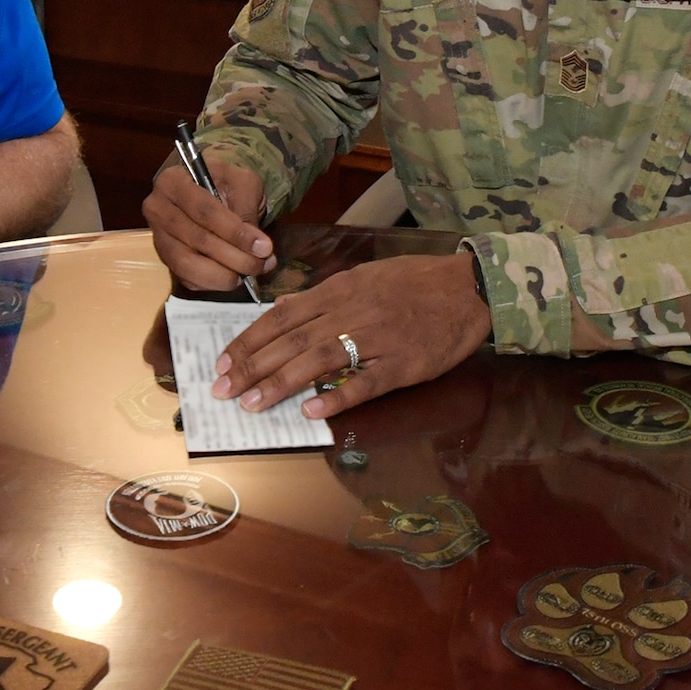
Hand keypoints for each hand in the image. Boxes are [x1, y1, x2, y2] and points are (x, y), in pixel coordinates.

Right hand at [143, 153, 274, 291]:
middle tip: (263, 263)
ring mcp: (158, 237)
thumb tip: (257, 246)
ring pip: (187, 264)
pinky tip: (234, 277)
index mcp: (173, 181)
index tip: (264, 247)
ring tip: (250, 273)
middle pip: (196, 239)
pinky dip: (213, 283)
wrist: (208, 190)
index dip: (235, 232)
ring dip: (223, 275)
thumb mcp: (242, 182)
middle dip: (235, 257)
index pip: (204, 211)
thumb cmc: (224, 183)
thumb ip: (248, 207)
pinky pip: (187, 279)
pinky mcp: (165, 260)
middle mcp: (158, 210)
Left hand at [211, 254, 490, 418]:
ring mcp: (377, 338)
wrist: (467, 287)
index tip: (222, 361)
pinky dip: (337, 396)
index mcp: (339, 289)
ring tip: (253, 404)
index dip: (249, 340)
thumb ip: (323, 296)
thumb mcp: (363, 276)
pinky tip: (312, 412)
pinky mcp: (403, 364)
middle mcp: (351, 311)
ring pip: (319, 359)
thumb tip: (283, 310)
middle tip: (223, 390)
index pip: (281, 316)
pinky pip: (365, 382)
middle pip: (292, 339)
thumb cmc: (414, 281)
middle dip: (253, 365)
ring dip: (281, 383)